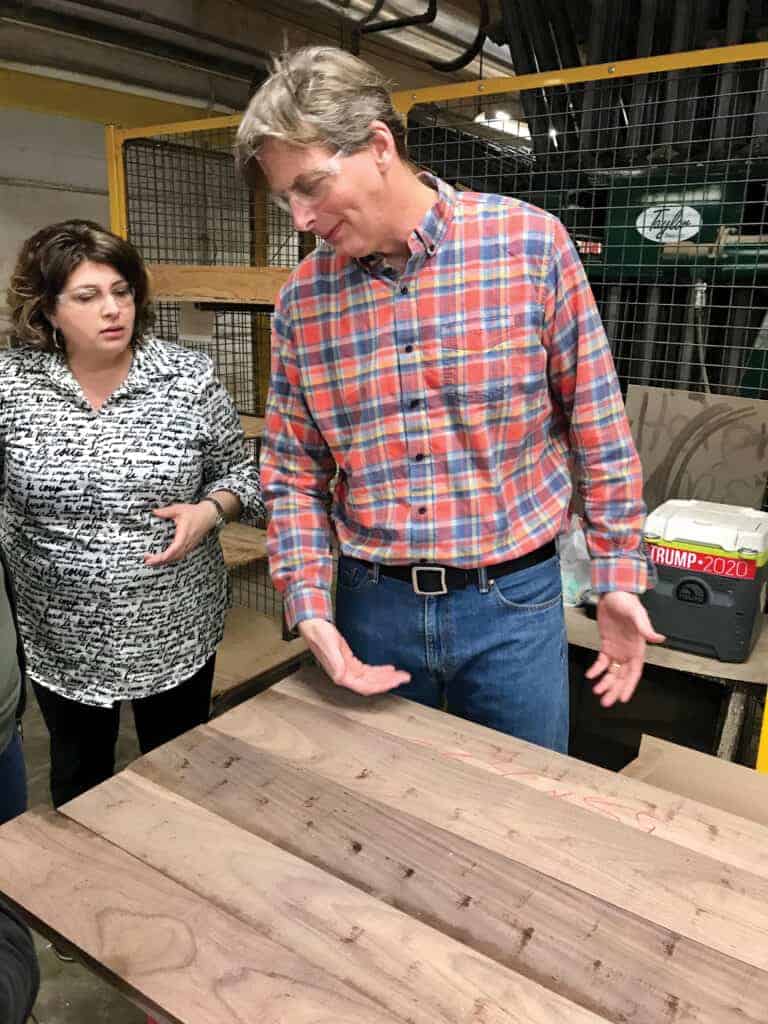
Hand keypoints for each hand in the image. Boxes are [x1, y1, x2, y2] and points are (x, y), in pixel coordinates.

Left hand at [144, 502, 218, 566]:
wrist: (209, 515)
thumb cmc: (195, 512)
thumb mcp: (179, 509)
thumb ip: (166, 512)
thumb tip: (154, 512)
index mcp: (184, 534)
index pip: (174, 549)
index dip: (164, 556)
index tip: (153, 559)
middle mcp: (187, 542)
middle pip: (174, 557)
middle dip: (160, 561)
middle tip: (147, 561)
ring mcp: (189, 546)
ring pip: (176, 558)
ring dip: (164, 561)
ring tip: (152, 561)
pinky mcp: (189, 546)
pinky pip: (179, 556)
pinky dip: (170, 559)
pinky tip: (162, 558)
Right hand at [298, 618, 410, 695]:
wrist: (313, 625)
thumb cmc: (319, 634)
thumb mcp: (329, 646)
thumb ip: (335, 662)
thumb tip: (341, 677)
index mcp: (341, 674)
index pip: (365, 686)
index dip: (382, 686)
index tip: (396, 681)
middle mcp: (345, 675)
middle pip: (371, 684)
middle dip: (389, 681)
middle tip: (404, 677)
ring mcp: (348, 669)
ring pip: (371, 678)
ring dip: (386, 677)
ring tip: (400, 674)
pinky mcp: (350, 662)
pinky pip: (368, 671)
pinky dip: (379, 671)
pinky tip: (388, 669)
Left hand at [585, 591, 664, 706]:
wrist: (613, 592)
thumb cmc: (627, 601)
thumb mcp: (637, 613)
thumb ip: (645, 627)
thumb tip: (658, 638)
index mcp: (638, 648)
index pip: (635, 672)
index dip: (629, 686)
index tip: (624, 698)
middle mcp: (628, 651)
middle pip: (622, 676)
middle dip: (615, 690)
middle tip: (606, 701)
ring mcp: (617, 649)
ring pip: (612, 672)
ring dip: (605, 683)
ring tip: (597, 691)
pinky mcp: (607, 644)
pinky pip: (601, 661)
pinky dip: (596, 669)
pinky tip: (590, 674)